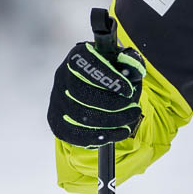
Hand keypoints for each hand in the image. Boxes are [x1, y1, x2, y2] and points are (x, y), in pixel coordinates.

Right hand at [48, 25, 144, 146]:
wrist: (95, 92)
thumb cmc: (112, 74)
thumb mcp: (123, 64)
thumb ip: (130, 63)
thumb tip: (133, 69)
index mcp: (78, 57)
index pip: (85, 65)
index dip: (107, 79)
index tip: (128, 90)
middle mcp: (62, 76)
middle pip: (81, 93)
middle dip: (112, 105)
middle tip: (135, 109)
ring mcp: (57, 100)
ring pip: (79, 116)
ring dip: (111, 122)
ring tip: (130, 120)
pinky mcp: (57, 121)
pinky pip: (75, 133)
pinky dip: (100, 136)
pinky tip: (118, 133)